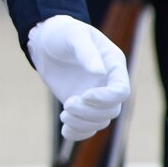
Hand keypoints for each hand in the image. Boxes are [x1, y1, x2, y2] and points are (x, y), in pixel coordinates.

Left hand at [28, 15, 129, 141]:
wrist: (46, 40)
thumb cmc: (63, 33)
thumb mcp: (74, 36)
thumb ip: (87, 52)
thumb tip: (99, 73)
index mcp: (114, 66)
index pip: (121, 91)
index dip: (106, 98)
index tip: (84, 96)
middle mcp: (107, 83)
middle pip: (111, 111)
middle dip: (90, 112)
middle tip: (68, 104)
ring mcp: (94, 95)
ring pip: (100, 121)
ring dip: (83, 123)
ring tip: (64, 114)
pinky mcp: (80, 104)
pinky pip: (86, 126)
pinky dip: (78, 133)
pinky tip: (65, 131)